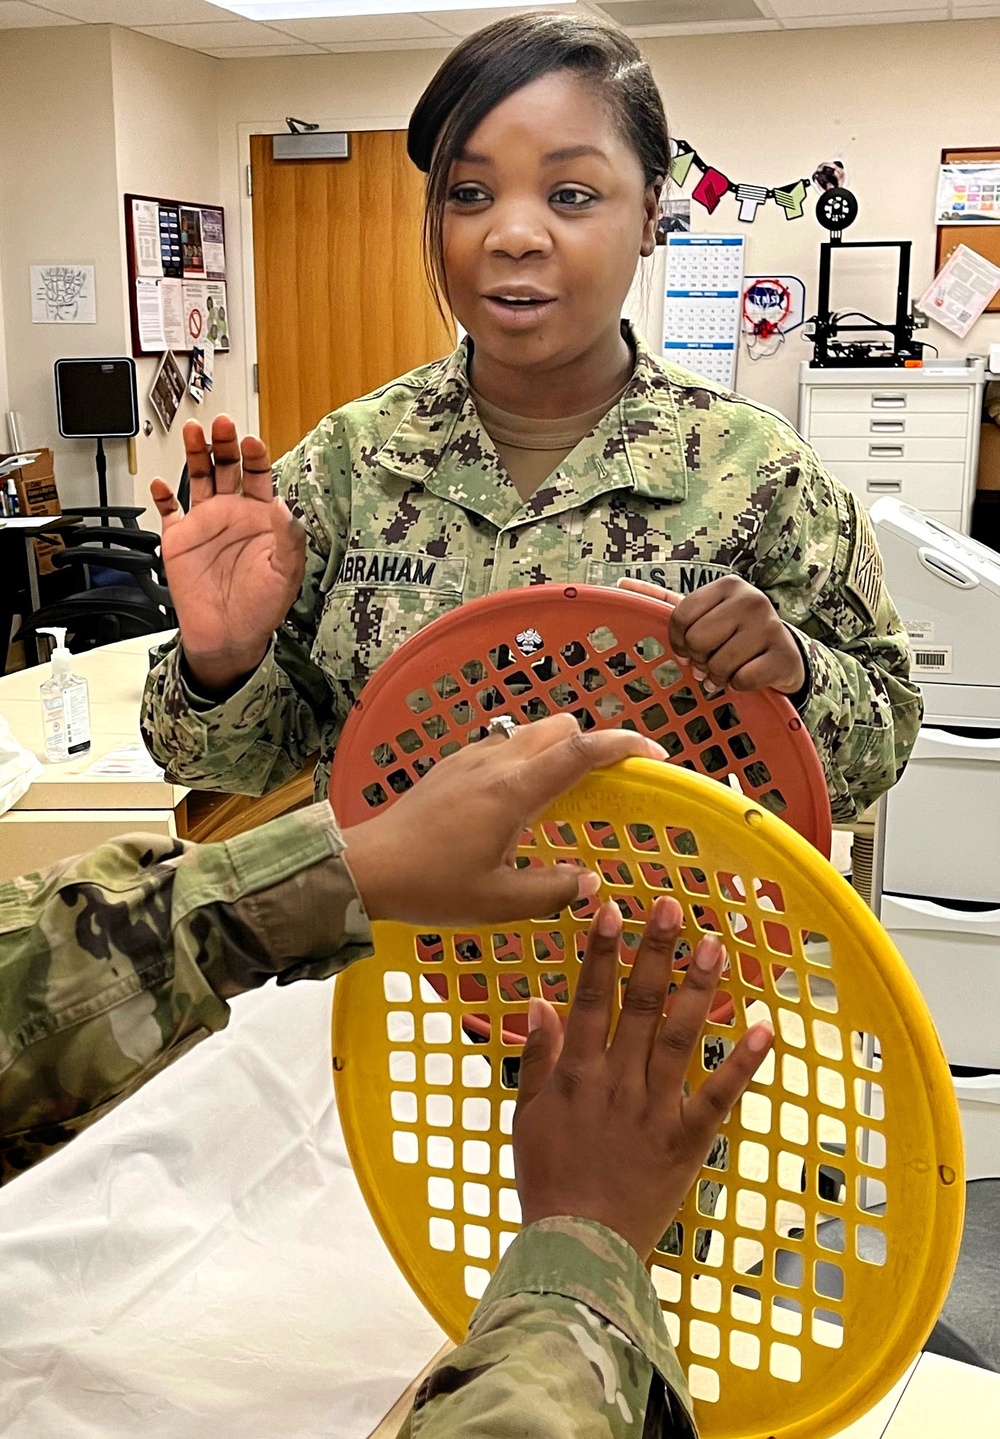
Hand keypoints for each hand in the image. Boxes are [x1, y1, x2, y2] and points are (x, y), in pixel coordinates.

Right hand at [151, 416, 305, 693]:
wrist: (230, 636)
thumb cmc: (262, 607)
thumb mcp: (285, 572)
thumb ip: (288, 538)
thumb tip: (284, 506)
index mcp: (259, 518)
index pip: (258, 476)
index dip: (255, 456)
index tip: (252, 442)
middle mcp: (231, 514)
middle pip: (226, 467)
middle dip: (224, 444)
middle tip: (222, 424)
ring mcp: (204, 524)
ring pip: (197, 478)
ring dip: (195, 454)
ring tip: (193, 431)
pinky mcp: (179, 540)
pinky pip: (168, 511)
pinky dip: (162, 496)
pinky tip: (160, 483)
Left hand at [344, 713, 665, 927]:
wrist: (366, 867)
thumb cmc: (431, 885)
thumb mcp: (499, 902)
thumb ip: (552, 890)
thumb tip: (588, 882)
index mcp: (514, 790)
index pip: (581, 750)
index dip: (623, 746)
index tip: (654, 755)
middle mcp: (495, 762)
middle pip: (560, 727)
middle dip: (593, 744)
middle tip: (610, 780)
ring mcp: (470, 759)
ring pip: (530, 732)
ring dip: (557, 749)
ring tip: (566, 793)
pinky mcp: (451, 766)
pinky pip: (502, 747)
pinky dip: (526, 759)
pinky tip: (519, 800)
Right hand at [514, 896, 771, 1260]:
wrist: (579, 1248)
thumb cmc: (548, 1182)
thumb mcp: (525, 1117)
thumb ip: (536, 1058)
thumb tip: (541, 1001)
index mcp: (576, 1074)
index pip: (590, 999)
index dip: (602, 952)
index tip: (611, 909)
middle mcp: (617, 1082)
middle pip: (639, 1006)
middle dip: (655, 952)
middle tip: (671, 906)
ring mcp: (655, 1109)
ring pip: (679, 1037)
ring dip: (698, 988)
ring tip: (715, 945)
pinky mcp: (687, 1141)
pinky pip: (719, 1096)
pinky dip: (744, 1063)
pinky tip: (765, 1028)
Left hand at [618, 575, 805, 695]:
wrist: (784, 654)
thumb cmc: (734, 633)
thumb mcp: (703, 614)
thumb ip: (663, 600)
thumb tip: (621, 585)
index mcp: (727, 586)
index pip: (680, 618)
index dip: (679, 641)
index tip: (689, 647)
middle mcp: (751, 600)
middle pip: (698, 641)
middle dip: (700, 659)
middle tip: (711, 660)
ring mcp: (771, 626)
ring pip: (719, 664)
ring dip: (719, 675)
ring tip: (729, 669)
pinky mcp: (783, 655)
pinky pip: (741, 680)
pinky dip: (739, 685)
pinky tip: (748, 676)